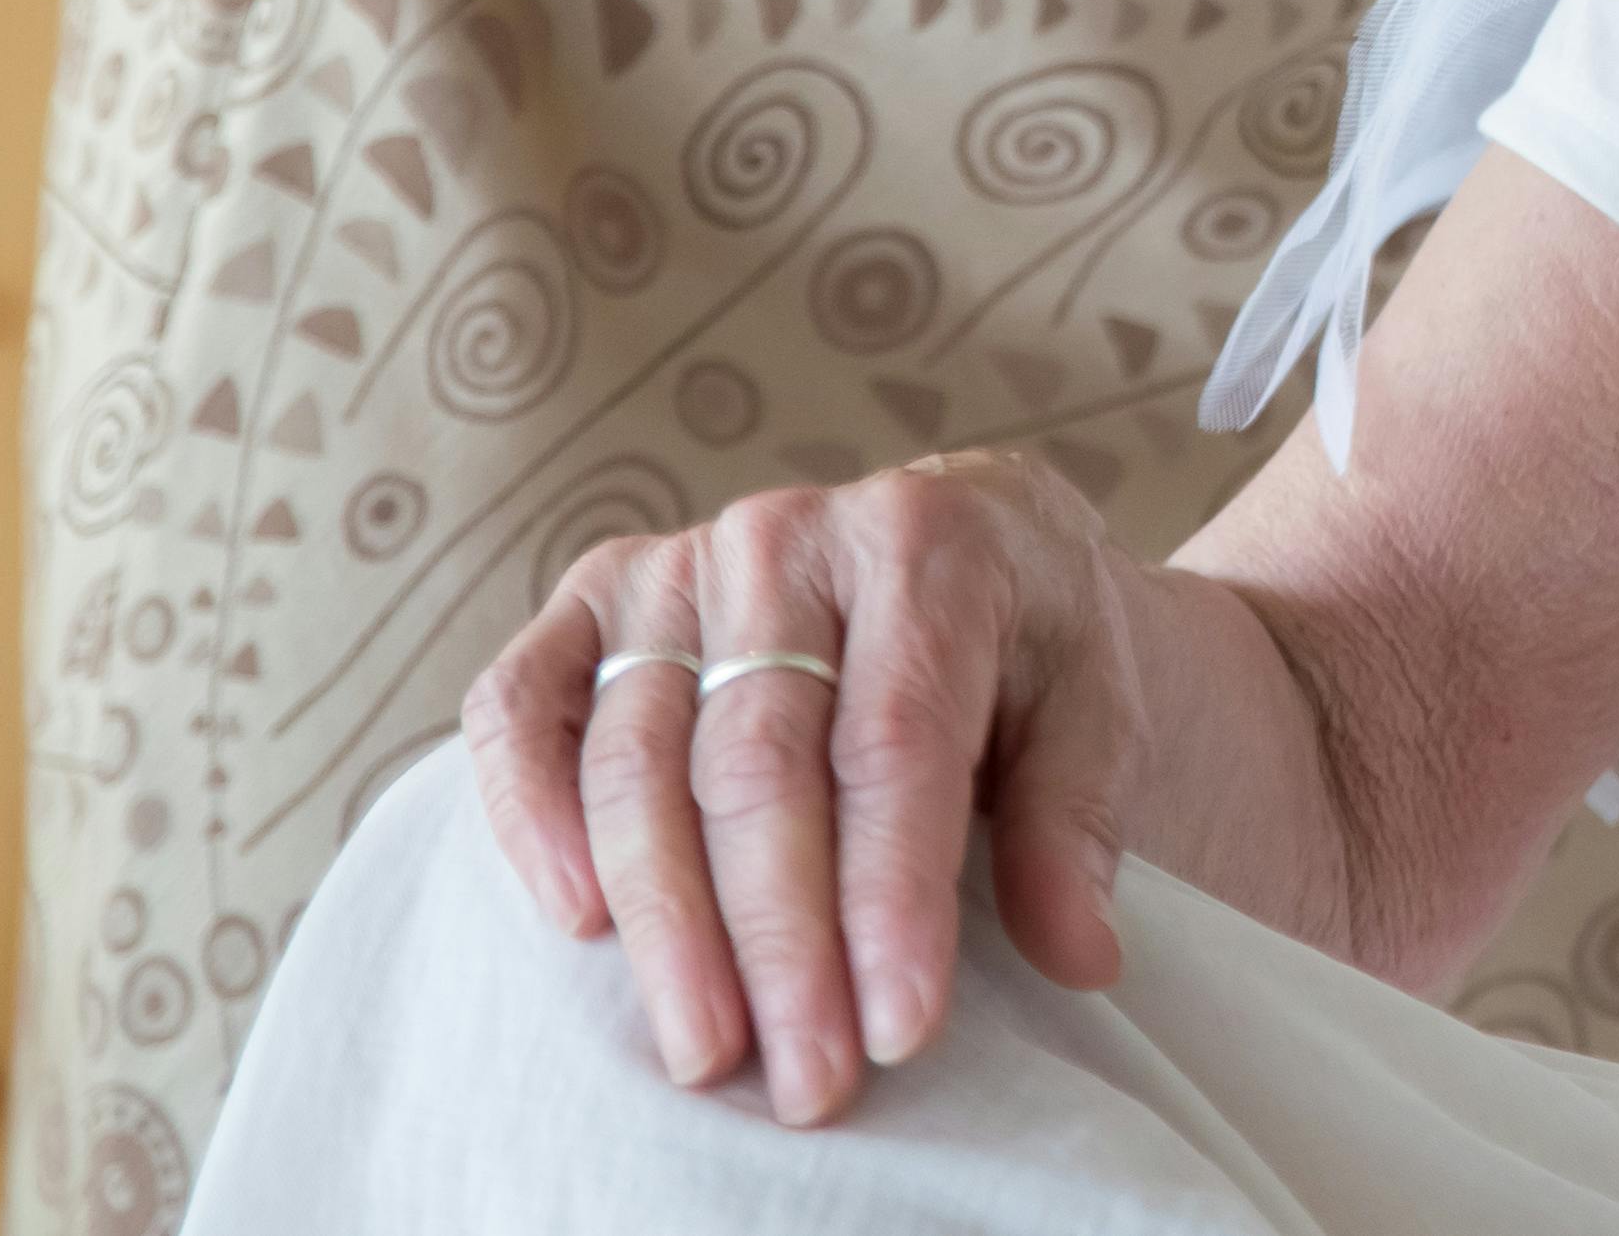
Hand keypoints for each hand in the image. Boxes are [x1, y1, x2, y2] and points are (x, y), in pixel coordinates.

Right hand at [461, 451, 1140, 1124]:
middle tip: (805, 1078)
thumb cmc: (1035, 642)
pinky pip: (521, 707)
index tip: (897, 1029)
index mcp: (926, 544)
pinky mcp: (592, 602)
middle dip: (781, 942)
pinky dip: (531, 812)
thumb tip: (1082, 956)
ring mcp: (676, 565)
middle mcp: (786, 539)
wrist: (978, 547)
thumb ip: (1075, 825)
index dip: (890, 898)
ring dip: (664, 921)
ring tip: (705, 1051)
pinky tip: (578, 919)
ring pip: (639, 757)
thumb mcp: (1097, 708)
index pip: (894, 745)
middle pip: (759, 765)